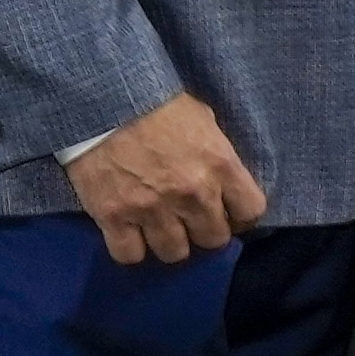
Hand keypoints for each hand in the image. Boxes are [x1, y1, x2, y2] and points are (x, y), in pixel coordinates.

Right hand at [66, 94, 262, 269]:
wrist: (103, 100)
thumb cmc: (158, 104)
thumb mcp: (204, 122)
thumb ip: (218, 158)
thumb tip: (227, 183)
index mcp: (220, 166)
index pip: (251, 212)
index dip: (241, 217)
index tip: (229, 213)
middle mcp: (192, 193)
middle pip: (213, 240)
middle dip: (204, 231)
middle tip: (190, 220)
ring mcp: (152, 208)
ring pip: (174, 253)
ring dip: (169, 243)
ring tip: (159, 227)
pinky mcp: (113, 217)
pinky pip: (130, 255)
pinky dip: (131, 249)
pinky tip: (130, 233)